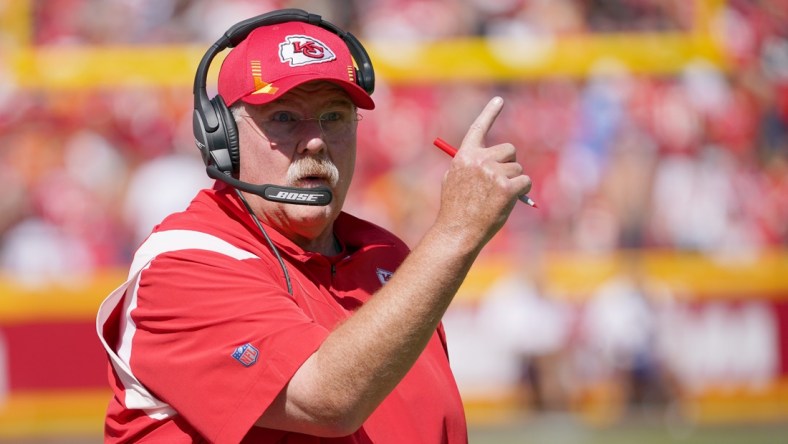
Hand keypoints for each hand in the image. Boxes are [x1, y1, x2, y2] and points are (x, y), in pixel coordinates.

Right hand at [436, 97, 531, 246]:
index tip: (500, 99)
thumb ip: (470, 166)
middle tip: (499, 183)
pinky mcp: (507, 187)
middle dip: (509, 164)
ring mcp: (494, 173)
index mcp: (465, 156)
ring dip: (514, 182)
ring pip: (518, 169)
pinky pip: (525, 182)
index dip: (490, 113)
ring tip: (497, 198)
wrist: (458, 231)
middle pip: (509, 150)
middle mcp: (479, 160)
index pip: (479, 128)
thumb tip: (493, 160)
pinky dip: (522, 192)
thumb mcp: (454, 181)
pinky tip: (507, 202)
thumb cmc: (456, 209)